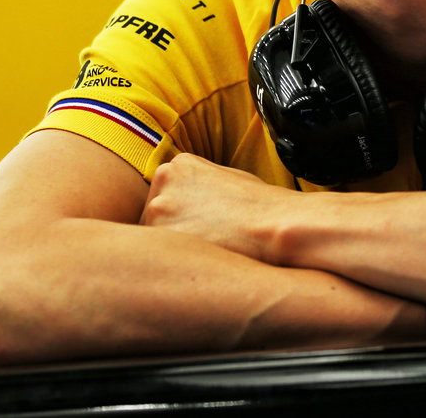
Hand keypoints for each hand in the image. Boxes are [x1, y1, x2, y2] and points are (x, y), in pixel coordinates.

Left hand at [140, 154, 291, 263]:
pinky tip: (198, 261)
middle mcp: (163, 179)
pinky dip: (173, 261)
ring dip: (170, 247)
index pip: (163, 194)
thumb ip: (200, 184)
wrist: (273, 225)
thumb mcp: (228, 178)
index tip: (199, 226)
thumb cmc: (261, 207)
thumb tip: (192, 199)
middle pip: (154, 214)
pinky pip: (156, 254)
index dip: (180, 216)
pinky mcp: (158, 234)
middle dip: (171, 230)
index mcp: (180, 164)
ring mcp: (158, 207)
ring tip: (203, 251)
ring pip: (152, 236)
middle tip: (202, 242)